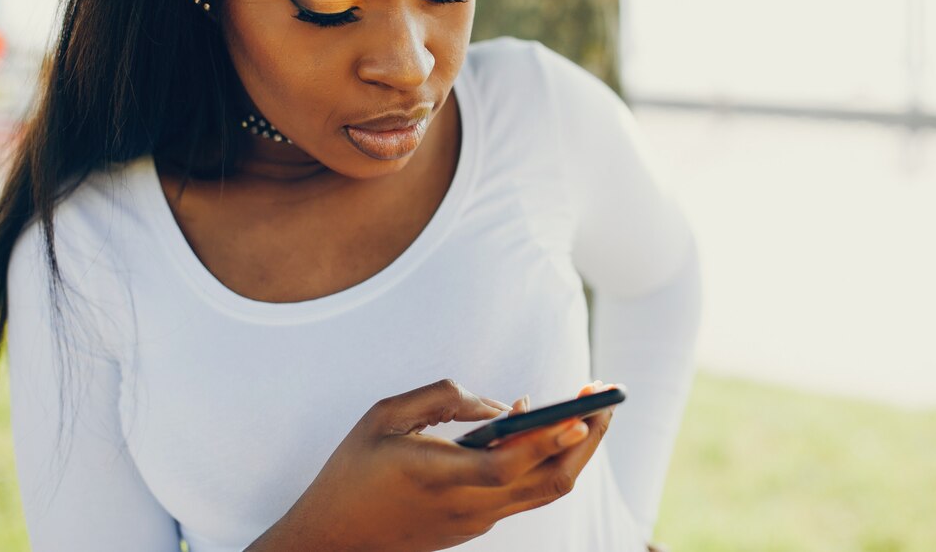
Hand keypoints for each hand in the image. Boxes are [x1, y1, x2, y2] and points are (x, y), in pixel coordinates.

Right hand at [245, 379, 616, 551]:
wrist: (331, 540)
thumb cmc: (352, 470)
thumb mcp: (384, 416)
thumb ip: (443, 398)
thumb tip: (500, 406)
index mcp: (439, 477)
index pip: (511, 465)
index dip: (550, 439)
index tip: (581, 412)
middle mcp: (468, 507)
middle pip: (549, 482)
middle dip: (586, 439)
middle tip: (604, 398)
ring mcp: (476, 521)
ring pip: (544, 491)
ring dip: (572, 450)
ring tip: (585, 408)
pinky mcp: (475, 526)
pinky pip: (523, 492)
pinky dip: (541, 459)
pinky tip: (534, 427)